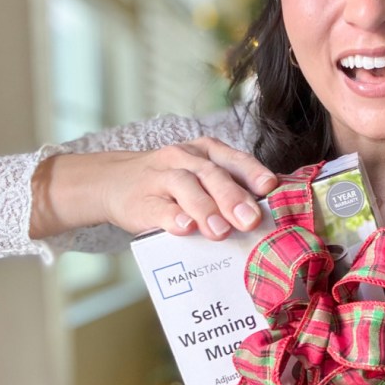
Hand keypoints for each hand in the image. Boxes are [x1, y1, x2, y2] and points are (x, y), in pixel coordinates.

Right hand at [31, 138, 278, 239]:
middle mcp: (185, 159)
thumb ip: (231, 190)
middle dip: (234, 198)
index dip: (254, 173)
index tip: (271, 188)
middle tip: (251, 221)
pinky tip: (185, 228)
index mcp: (207, 152)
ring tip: (220, 232)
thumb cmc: (171, 185)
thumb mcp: (201, 178)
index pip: (235, 160)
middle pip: (212, 174)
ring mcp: (161, 178)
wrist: (114, 183)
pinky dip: (173, 218)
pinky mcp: (141, 201)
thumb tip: (269, 217)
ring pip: (186, 186)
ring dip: (206, 209)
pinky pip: (159, 208)